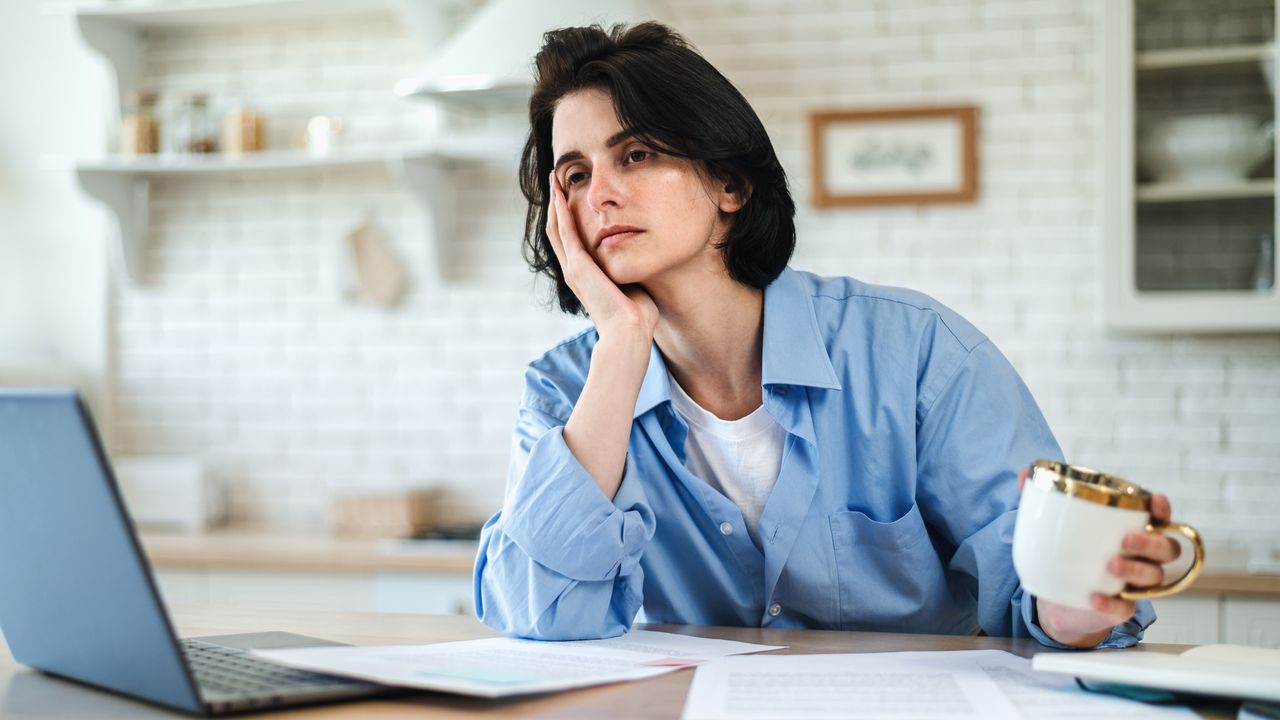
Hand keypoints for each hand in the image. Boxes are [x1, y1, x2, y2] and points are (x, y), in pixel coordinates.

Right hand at [546, 172, 658, 340]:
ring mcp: (573, 268)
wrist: (629, 331)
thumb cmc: (637, 313)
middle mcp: (573, 270)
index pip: (569, 238)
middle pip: (557, 229)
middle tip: (555, 180)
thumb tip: (642, 255)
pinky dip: (561, 212)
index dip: (566, 215)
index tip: (568, 194)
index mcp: (584, 274)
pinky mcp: (578, 267)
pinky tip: (560, 195)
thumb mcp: (632, 281)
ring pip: (556, 228)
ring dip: (554, 202)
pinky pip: (565, 233)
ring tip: (554, 180)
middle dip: (556, 204)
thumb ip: (629, 266)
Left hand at [1017, 468, 1180, 646]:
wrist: (1057, 597)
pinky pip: (1124, 609)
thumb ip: (1044, 500)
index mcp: (1133, 531)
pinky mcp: (1120, 608)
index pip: (1160, 519)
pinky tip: (1094, 597)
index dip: (1163, 510)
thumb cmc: (1070, 553)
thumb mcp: (1057, 525)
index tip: (1156, 500)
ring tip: (1111, 564)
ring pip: (1153, 577)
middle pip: (1167, 550)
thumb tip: (1024, 473)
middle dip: (1152, 542)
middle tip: (1127, 539)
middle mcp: (1142, 558)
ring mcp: (1133, 585)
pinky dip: (1112, 604)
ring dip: (1135, 570)